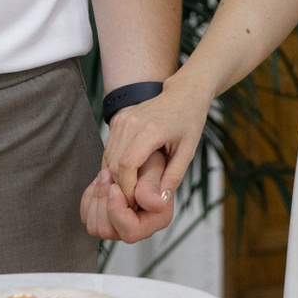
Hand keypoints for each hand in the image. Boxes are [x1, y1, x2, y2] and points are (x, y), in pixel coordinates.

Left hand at [80, 150, 175, 242]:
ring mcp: (122, 225)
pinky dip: (89, 199)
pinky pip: (87, 218)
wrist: (143, 155)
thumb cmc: (153, 159)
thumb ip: (151, 186)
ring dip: (95, 199)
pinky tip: (99, 183)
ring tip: (104, 177)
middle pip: (108, 232)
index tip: (115, 187)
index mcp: (157, 220)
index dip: (117, 210)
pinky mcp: (107, 219)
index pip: (131, 231)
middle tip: (107, 176)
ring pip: (95, 228)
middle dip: (103, 202)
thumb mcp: (154, 167)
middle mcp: (140, 227)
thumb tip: (155, 205)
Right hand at [102, 76, 212, 206]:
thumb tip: (160, 202)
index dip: (128, 188)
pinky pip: (109, 150)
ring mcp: (122, 120)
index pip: (127, 165)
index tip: (136, 203)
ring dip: (115, 178)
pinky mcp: (117, 120)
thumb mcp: (188, 150)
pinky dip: (114, 167)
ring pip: (108, 158)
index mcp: (151, 130)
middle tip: (133, 202)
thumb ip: (174, 176)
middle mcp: (131, 122)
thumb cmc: (189, 121)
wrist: (183, 94)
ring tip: (131, 191)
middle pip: (114, 164)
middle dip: (121, 187)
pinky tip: (127, 177)